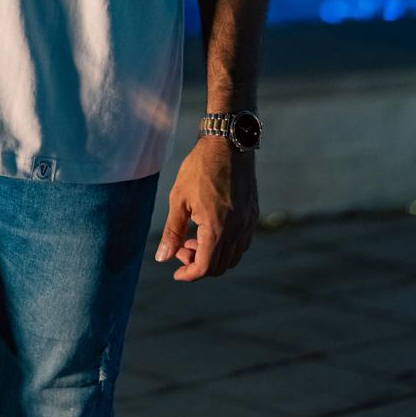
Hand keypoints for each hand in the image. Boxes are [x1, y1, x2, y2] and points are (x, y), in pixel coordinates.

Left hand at [154, 137, 258, 278]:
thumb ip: (172, 231)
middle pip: (219, 266)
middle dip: (198, 263)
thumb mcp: (179, 198)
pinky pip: (242, 243)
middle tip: (181, 246)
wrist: (228, 142)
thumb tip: (162, 258)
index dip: (188, 274)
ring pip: (233, 257)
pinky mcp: (253, 214)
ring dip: (213, 255)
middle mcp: (237, 230)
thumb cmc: (200, 167)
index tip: (175, 272)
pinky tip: (210, 228)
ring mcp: (248, 223)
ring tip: (193, 236)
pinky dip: (226, 245)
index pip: (205, 267)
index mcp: (216, 228)